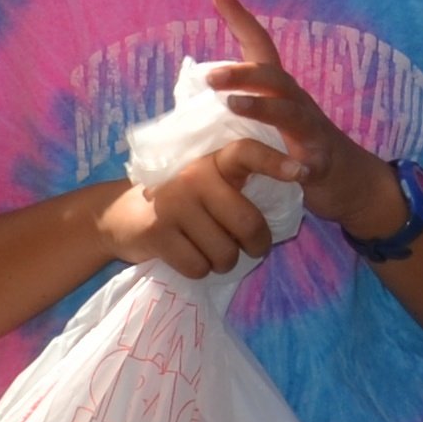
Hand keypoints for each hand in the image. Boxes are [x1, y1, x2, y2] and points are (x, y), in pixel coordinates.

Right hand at [94, 133, 299, 279]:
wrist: (120, 217)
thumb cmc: (180, 201)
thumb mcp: (207, 182)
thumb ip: (238, 183)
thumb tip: (290, 195)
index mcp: (212, 160)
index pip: (247, 152)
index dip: (275, 161)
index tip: (302, 173)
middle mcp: (194, 177)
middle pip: (247, 223)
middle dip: (257, 245)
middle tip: (254, 247)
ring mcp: (174, 204)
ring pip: (225, 253)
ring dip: (225, 261)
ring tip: (211, 249)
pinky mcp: (158, 233)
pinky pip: (199, 267)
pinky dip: (200, 270)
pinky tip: (189, 255)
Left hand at [202, 0, 401, 239]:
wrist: (349, 181)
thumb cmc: (295, 149)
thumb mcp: (265, 124)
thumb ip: (234, 109)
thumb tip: (188, 97)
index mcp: (279, 91)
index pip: (258, 46)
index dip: (240, 17)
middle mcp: (297, 102)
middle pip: (272, 76)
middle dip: (241, 72)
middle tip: (209, 76)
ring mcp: (312, 131)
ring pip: (289, 112)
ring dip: (261, 106)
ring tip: (233, 106)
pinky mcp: (320, 163)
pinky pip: (310, 163)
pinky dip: (300, 166)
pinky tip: (293, 171)